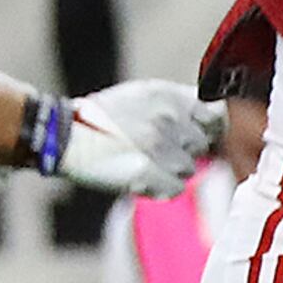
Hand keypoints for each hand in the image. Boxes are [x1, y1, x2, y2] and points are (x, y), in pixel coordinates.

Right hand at [52, 79, 224, 195]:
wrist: (67, 135)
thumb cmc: (106, 117)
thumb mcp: (144, 94)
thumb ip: (179, 104)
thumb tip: (215, 117)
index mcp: (169, 96)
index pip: (215, 116)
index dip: (208, 129)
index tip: (199, 136)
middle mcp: (168, 119)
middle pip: (201, 146)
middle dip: (184, 151)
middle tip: (155, 149)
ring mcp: (159, 147)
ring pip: (189, 169)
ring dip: (170, 170)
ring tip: (143, 160)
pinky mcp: (148, 173)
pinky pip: (175, 188)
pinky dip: (160, 187)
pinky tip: (140, 176)